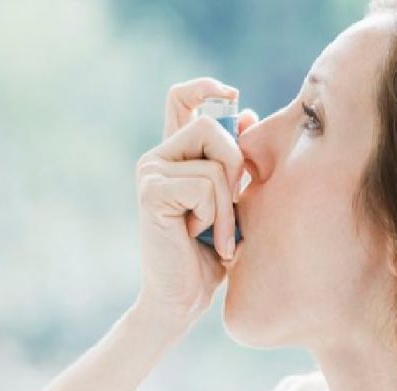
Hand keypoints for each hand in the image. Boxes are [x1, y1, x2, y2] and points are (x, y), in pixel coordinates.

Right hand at [132, 77, 255, 327]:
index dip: (206, 87)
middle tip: (231, 206)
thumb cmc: (211, 253)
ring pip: (215, 160)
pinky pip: (205, 185)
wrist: (183, 298)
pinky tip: (200, 237)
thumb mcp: (231, 200)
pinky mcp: (152, 192)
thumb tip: (245, 113)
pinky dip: (217, 217)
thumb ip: (234, 160)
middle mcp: (157, 158)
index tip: (232, 95)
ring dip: (229, 205)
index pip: (181, 97)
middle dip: (235, 165)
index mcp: (175, 155)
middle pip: (211, 124)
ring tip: (217, 234)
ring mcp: (150, 172)